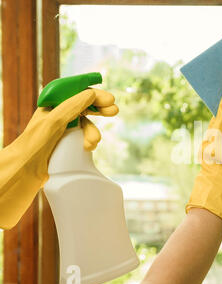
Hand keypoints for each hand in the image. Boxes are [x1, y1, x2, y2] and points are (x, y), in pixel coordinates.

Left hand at [0, 89, 117, 229]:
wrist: (25, 170)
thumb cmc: (34, 144)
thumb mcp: (55, 120)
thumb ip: (73, 105)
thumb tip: (92, 94)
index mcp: (53, 105)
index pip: (77, 92)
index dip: (94, 94)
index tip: (109, 99)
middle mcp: (58, 115)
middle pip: (85, 107)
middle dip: (99, 109)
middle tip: (113, 111)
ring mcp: (63, 130)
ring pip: (86, 124)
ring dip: (93, 131)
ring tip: (94, 141)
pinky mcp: (67, 144)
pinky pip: (84, 138)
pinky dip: (90, 141)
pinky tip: (88, 147)